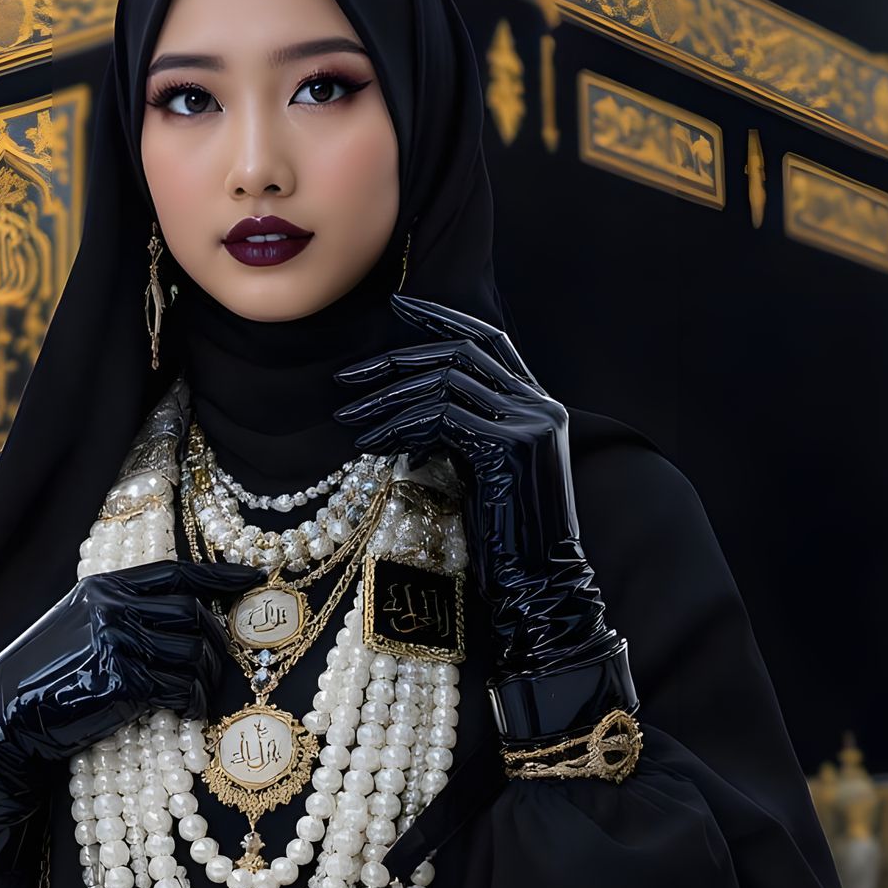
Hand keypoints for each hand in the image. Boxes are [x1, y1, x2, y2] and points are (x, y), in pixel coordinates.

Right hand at [0, 559, 258, 868]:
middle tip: (224, 667)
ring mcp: (116, 641)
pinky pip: (180, 686)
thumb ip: (122, 614)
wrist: (4, 717)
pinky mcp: (121, 680)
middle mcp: (112, 607)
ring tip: (203, 697)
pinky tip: (191, 711)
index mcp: (103, 588)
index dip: (219, 577)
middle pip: (192, 614)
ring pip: (193, 652)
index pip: (175, 574)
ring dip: (208, 678)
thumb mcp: (78, 627)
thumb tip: (186, 621)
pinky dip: (195, 701)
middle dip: (218, 643)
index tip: (253, 579)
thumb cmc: (46, 677)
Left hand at [334, 294, 610, 676]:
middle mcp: (538, 404)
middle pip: (458, 355)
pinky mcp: (510, 447)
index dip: (441, 319)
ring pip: (445, 384)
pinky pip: (443, 419)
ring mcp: (529, 423)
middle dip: (396, 361)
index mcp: (536, 403)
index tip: (397, 306)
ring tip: (349, 421)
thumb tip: (407, 410)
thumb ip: (462, 430)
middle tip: (346, 378)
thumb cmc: (504, 535)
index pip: (487, 339)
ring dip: (388, 400)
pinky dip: (403, 427)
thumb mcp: (482, 469)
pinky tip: (376, 445)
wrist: (540, 581)